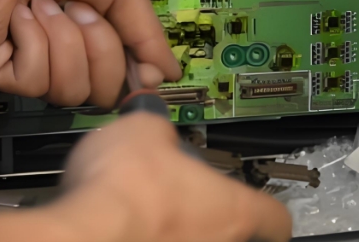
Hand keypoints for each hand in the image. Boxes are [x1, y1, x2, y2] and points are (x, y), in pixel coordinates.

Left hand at [0, 0, 180, 106]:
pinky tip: (21, 13)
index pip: (129, 78)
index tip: (144, 68)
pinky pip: (34, 81)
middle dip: (101, 47)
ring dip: (65, 41)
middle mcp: (72, 52)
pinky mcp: (0, 68)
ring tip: (44, 3)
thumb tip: (170, 73)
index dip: (138, 77)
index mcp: (102, 31)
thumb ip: (147, 34)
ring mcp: (36, 61)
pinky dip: (34, 42)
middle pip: (105, 92)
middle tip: (79, 6)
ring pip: (71, 91)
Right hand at [52, 113, 291, 241]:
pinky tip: (126, 226)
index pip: (275, 218)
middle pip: (233, 234)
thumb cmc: (124, 189)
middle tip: (192, 199)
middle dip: (214, 216)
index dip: (271, 211)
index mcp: (230, 208)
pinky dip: (148, 236)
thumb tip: (153, 128)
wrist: (83, 232)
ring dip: (181, 229)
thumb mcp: (144, 130)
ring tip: (152, 212)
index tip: (264, 207)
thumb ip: (159, 128)